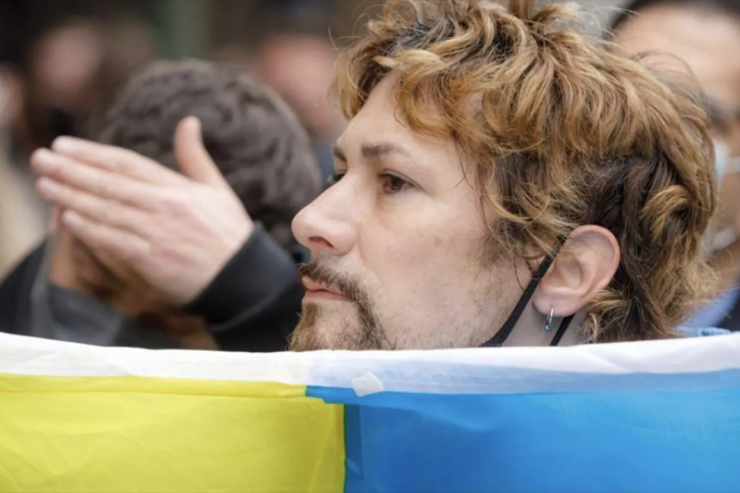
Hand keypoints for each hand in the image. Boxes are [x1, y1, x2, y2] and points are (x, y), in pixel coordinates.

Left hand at [31, 117, 253, 304]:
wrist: (242, 277)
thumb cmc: (229, 233)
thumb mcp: (217, 189)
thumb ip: (195, 156)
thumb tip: (189, 121)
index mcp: (178, 187)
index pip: (127, 164)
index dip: (93, 153)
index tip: (63, 144)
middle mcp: (164, 206)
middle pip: (110, 184)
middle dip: (72, 170)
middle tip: (40, 158)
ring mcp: (157, 233)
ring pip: (107, 210)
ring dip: (72, 195)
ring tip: (44, 183)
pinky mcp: (152, 260)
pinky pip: (115, 241)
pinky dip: (91, 230)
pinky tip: (69, 218)